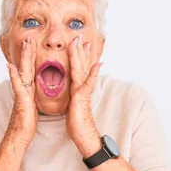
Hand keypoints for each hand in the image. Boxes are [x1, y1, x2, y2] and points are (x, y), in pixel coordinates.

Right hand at [6, 37, 37, 145]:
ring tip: (25, 44)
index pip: (31, 69)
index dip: (33, 57)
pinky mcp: (21, 101)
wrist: (19, 135)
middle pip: (26, 66)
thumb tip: (35, 89)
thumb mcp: (32, 105)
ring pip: (22, 71)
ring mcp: (21, 93)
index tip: (35, 43)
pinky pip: (17, 86)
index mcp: (29, 89)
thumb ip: (32, 95)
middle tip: (30, 36)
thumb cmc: (26, 122)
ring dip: (23, 57)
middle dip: (28, 51)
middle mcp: (23, 88)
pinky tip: (10, 66)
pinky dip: (13, 76)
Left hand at [66, 34, 102, 155]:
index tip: (74, 43)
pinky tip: (98, 64)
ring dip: (81, 56)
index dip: (75, 56)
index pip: (75, 69)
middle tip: (78, 35)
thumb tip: (73, 91)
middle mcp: (81, 88)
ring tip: (81, 43)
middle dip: (78, 50)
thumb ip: (73, 96)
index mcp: (76, 88)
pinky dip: (92, 73)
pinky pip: (87, 83)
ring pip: (81, 70)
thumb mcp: (72, 106)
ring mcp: (83, 92)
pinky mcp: (82, 97)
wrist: (85, 135)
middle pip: (79, 65)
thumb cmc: (77, 123)